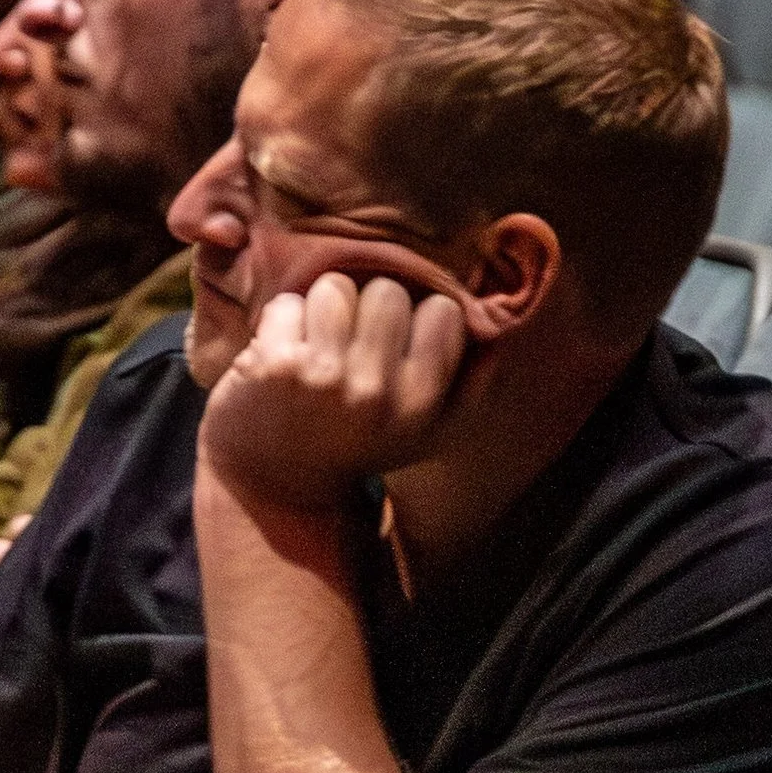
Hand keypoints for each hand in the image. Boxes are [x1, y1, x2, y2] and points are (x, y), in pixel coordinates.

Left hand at [199, 266, 468, 516]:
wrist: (275, 486)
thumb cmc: (357, 446)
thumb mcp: (425, 433)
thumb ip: (469, 387)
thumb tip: (496, 333)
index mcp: (419, 404)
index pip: (442, 311)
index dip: (418, 318)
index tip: (397, 343)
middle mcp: (375, 393)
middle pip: (387, 290)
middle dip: (367, 309)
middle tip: (349, 345)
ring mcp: (324, 378)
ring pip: (336, 287)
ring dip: (322, 309)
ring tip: (316, 345)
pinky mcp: (275, 366)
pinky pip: (288, 303)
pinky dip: (281, 321)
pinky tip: (279, 353)